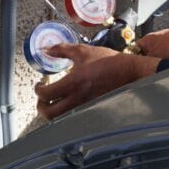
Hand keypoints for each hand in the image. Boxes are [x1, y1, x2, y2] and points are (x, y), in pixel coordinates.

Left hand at [35, 44, 158, 118]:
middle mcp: (78, 99)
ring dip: (53, 112)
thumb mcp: (83, 51)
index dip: (38, 90)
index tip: (39, 85)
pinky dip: (66, 114)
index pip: (46, 94)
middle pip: (50, 113)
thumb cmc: (108, 62)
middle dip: (41, 107)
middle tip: (42, 99)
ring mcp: (86, 107)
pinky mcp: (92, 110)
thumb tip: (47, 49)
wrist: (129, 72)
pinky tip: (68, 105)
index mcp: (74, 83)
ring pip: (61, 119)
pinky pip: (73, 117)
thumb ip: (62, 50)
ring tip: (53, 103)